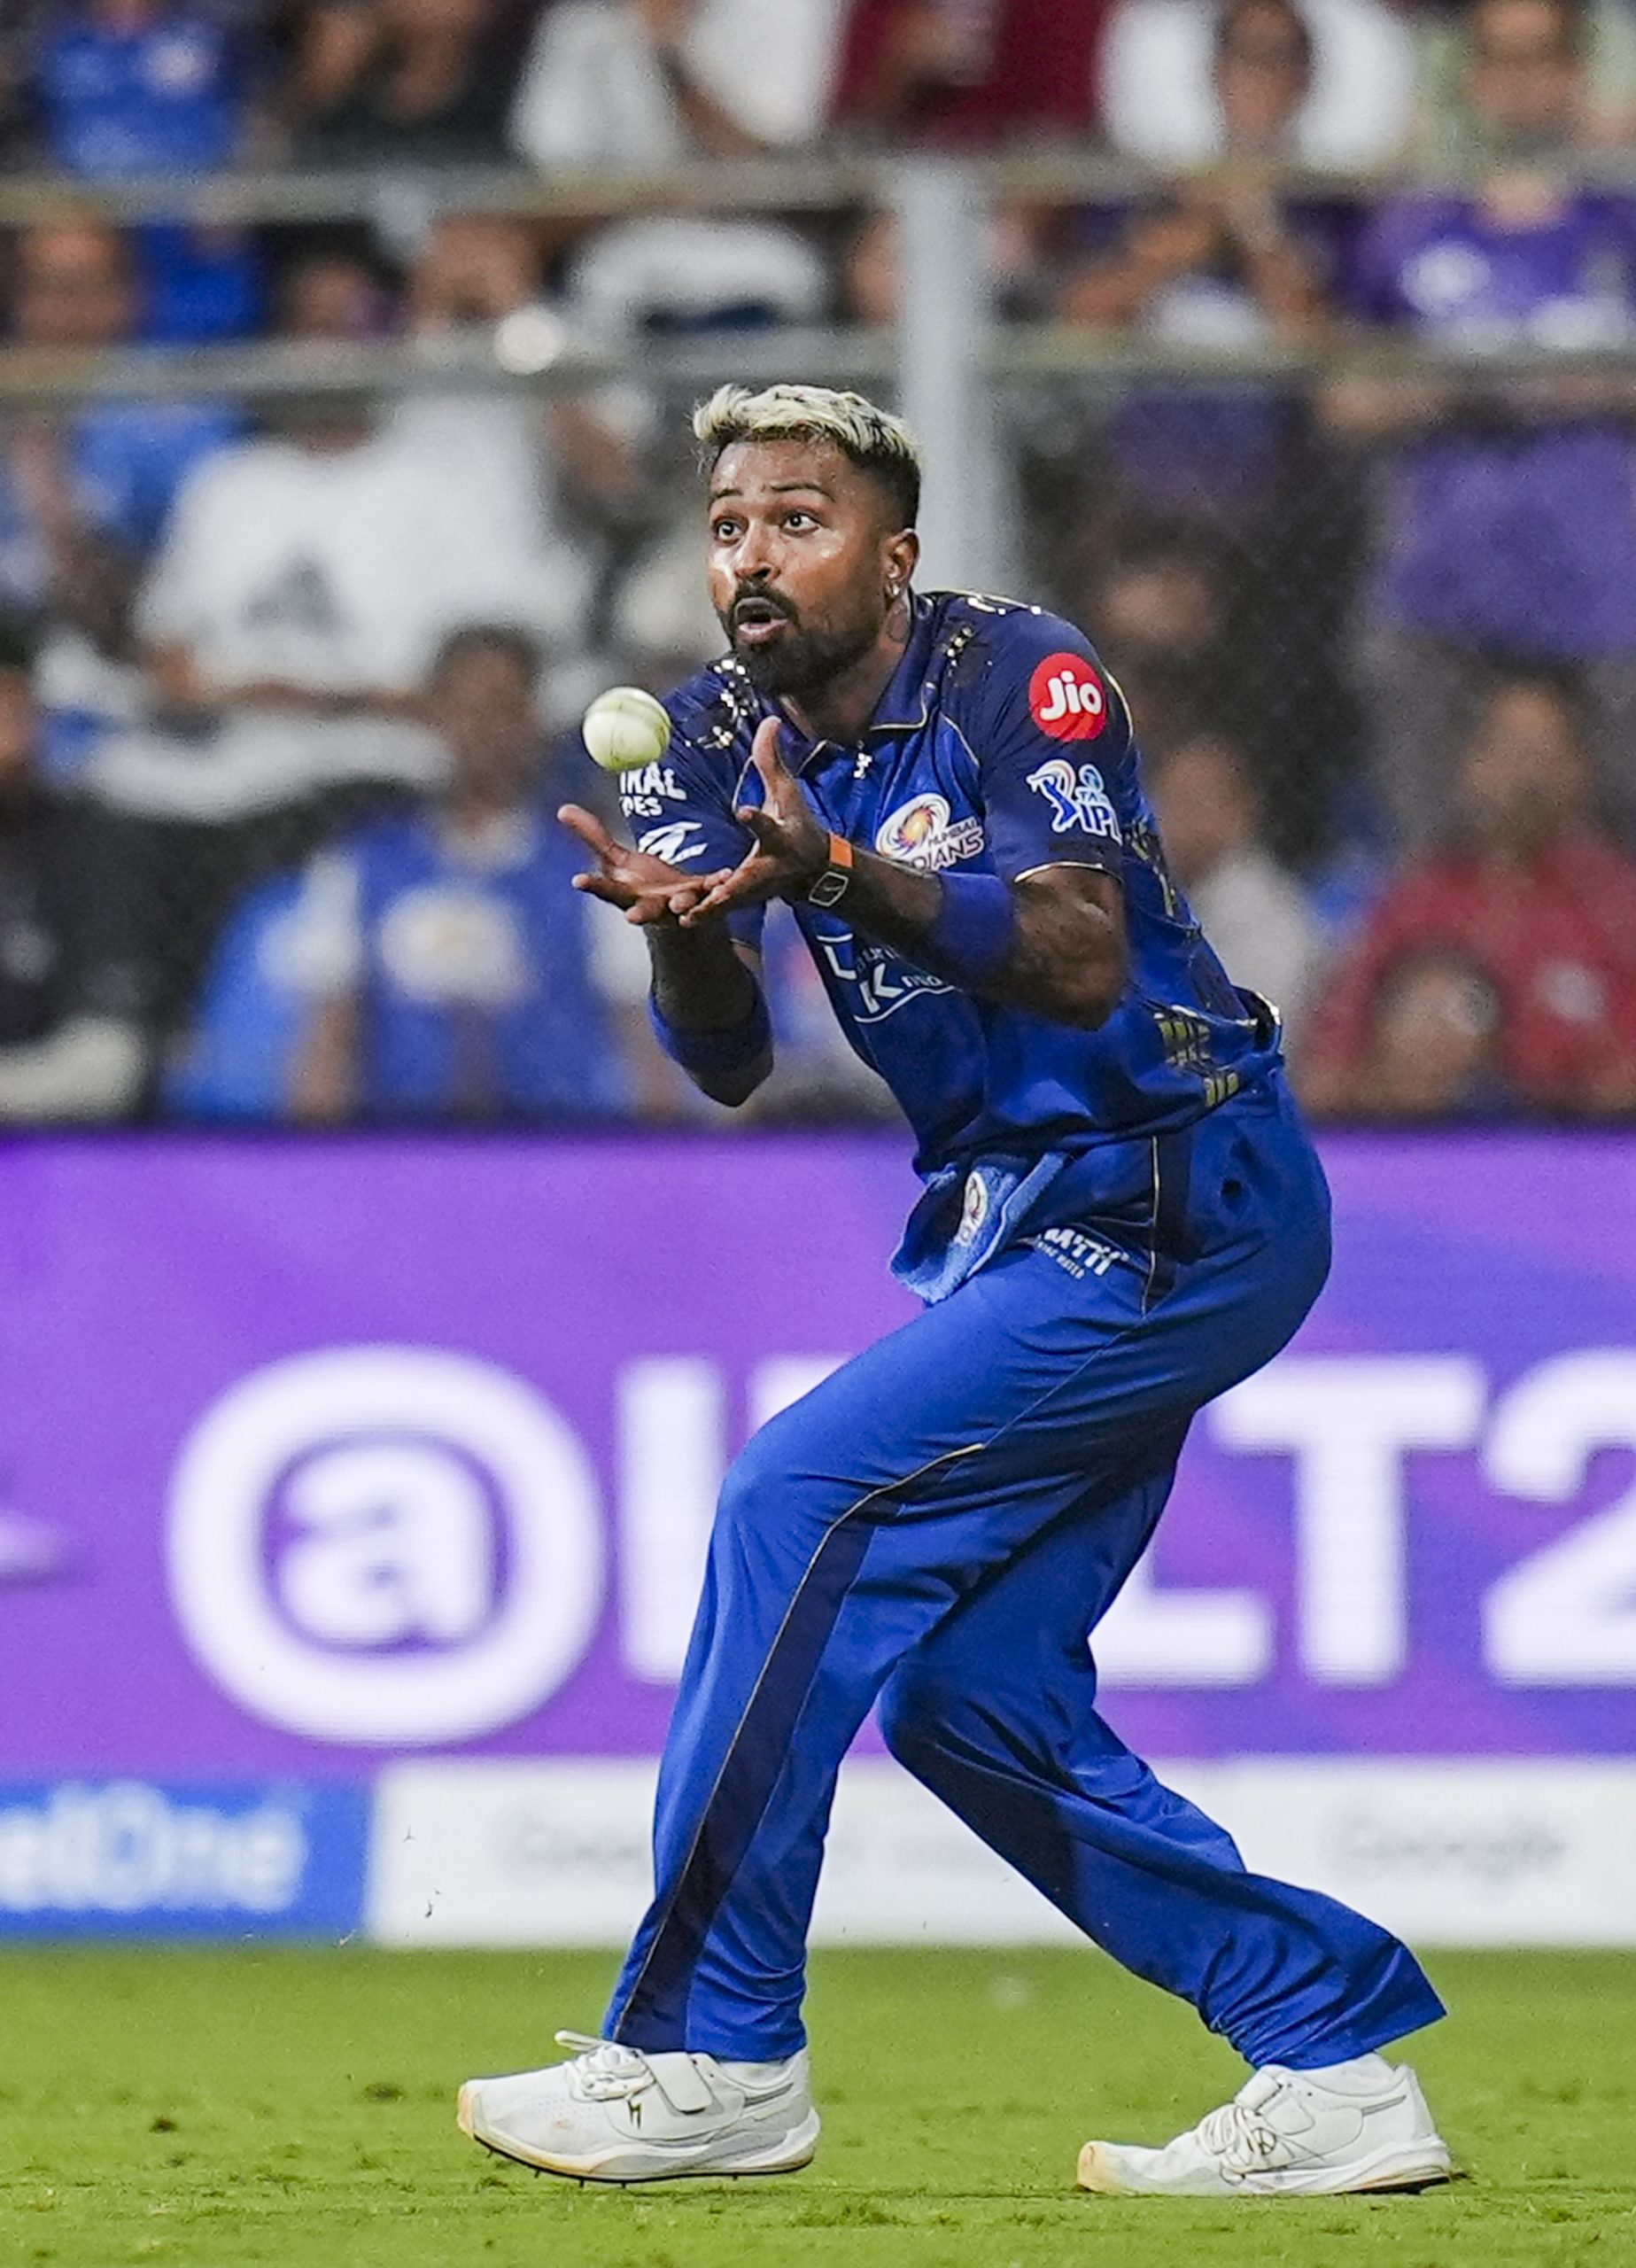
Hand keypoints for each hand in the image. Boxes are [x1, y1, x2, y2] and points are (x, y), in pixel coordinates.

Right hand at [558, 803, 714, 924]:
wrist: (676, 905)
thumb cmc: (640, 883)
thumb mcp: (615, 859)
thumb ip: (592, 836)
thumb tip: (562, 809)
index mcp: (626, 895)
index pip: (606, 891)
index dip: (592, 887)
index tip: (577, 881)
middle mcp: (651, 906)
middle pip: (642, 911)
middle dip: (638, 915)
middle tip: (631, 919)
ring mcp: (677, 905)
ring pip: (679, 907)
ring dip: (681, 904)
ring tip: (680, 902)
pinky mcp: (701, 898)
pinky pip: (710, 891)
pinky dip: (716, 883)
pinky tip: (724, 874)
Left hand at [679, 718, 828, 925]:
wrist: (812, 869)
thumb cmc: (798, 825)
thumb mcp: (787, 792)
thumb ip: (773, 759)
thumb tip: (769, 720)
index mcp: (779, 838)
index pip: (766, 825)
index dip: (756, 819)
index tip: (743, 811)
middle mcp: (766, 868)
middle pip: (747, 877)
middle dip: (732, 886)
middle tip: (716, 892)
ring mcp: (754, 890)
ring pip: (729, 902)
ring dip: (709, 909)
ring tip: (685, 916)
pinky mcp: (742, 901)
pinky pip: (719, 910)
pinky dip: (703, 916)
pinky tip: (680, 922)